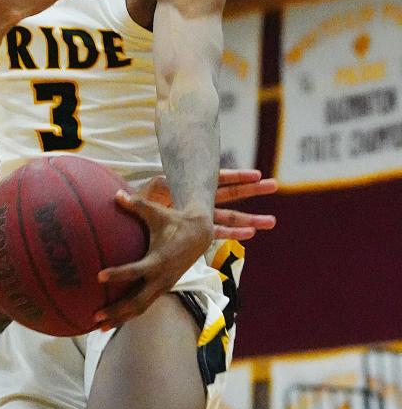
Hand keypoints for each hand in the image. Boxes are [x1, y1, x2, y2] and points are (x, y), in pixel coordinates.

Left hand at [94, 196, 211, 328]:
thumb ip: (137, 205)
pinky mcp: (161, 289)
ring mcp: (163, 286)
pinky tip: (110, 319)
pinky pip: (143, 305)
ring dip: (120, 318)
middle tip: (95, 316)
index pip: (136, 271)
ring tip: (97, 326)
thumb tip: (116, 194)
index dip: (118, 274)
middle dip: (117, 310)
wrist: (200, 234)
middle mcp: (162, 278)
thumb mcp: (157, 212)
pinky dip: (127, 314)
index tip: (99, 276)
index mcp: (159, 260)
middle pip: (138, 301)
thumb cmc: (174, 220)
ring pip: (140, 308)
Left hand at [142, 168, 276, 240]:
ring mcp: (197, 215)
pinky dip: (233, 232)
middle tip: (275, 185)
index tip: (257, 174)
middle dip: (250, 189)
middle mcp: (194, 199)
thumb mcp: (145, 199)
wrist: (132, 226)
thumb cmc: (137, 207)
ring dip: (249, 218)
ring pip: (227, 214)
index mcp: (186, 186)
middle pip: (227, 193)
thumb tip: (137, 192)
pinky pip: (218, 230)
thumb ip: (148, 196)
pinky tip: (250, 234)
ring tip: (271, 221)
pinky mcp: (195, 230)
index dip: (236, 176)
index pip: (215, 179)